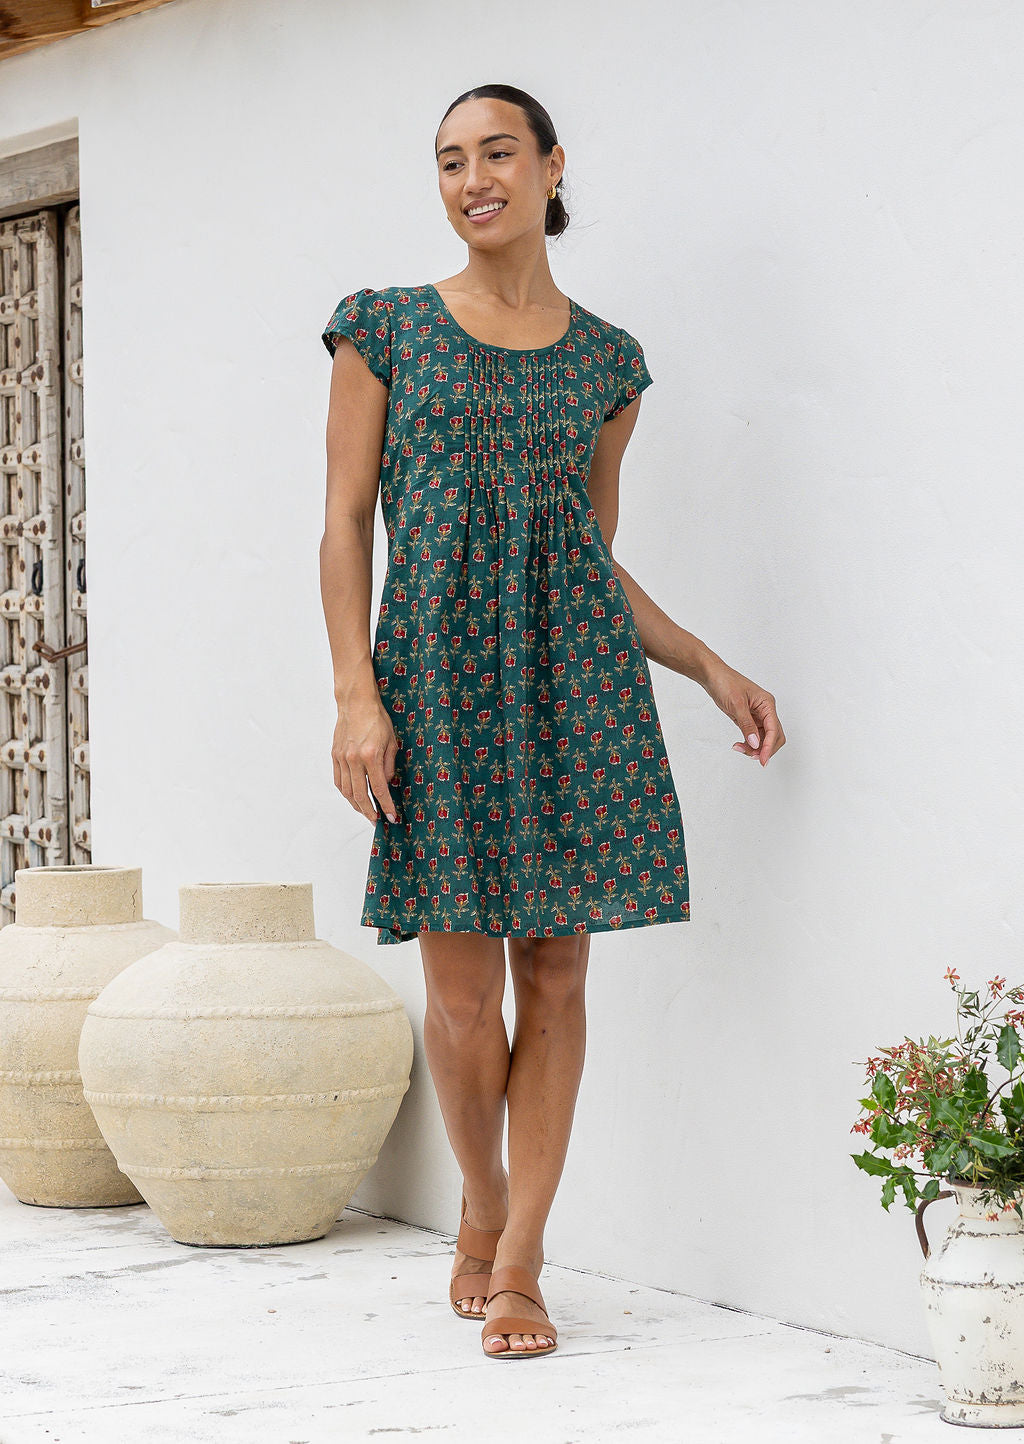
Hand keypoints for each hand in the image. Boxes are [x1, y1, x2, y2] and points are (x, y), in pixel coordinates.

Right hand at [332, 692, 401, 822]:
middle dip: (369, 812)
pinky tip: (353, 798)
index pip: (379, 789)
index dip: (386, 806)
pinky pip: (339, 781)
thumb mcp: (391, 742)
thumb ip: (389, 766)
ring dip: (356, 805)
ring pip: (347, 791)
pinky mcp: (335, 756)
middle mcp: (353, 759)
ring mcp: (341, 758)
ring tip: (366, 812)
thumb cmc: (377, 719)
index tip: (391, 817)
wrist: (356, 703)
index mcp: (370, 756)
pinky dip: (346, 793)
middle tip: (377, 821)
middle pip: (360, 795)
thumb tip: (386, 784)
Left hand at [701, 661, 785, 767]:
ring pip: (763, 738)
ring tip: (739, 748)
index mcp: (767, 704)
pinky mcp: (748, 719)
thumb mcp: (736, 704)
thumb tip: (755, 742)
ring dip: (754, 748)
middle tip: (751, 757)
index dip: (770, 746)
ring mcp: (757, 716)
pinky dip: (748, 743)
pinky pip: (753, 736)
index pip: (774, 729)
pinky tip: (739, 745)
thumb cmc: (725, 682)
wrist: (712, 676)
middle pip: (774, 736)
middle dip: (764, 749)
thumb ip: (746, 725)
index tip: (762, 759)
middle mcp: (765, 710)